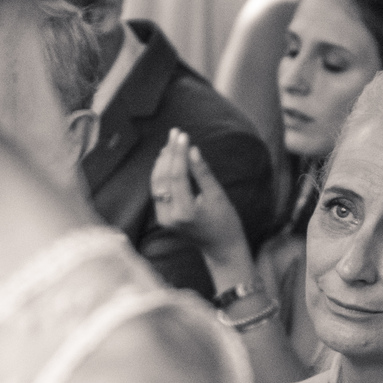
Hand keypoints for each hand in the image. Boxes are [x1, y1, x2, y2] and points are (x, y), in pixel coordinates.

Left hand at [150, 128, 248, 265]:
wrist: (221, 248)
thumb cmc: (225, 222)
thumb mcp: (218, 196)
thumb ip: (203, 173)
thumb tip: (192, 150)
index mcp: (185, 212)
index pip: (177, 175)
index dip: (179, 153)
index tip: (183, 135)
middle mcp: (169, 216)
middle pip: (164, 177)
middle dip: (169, 153)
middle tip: (175, 133)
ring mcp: (163, 218)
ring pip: (157, 183)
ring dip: (163, 161)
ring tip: (171, 143)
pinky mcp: (163, 217)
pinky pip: (158, 190)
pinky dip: (162, 173)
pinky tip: (168, 159)